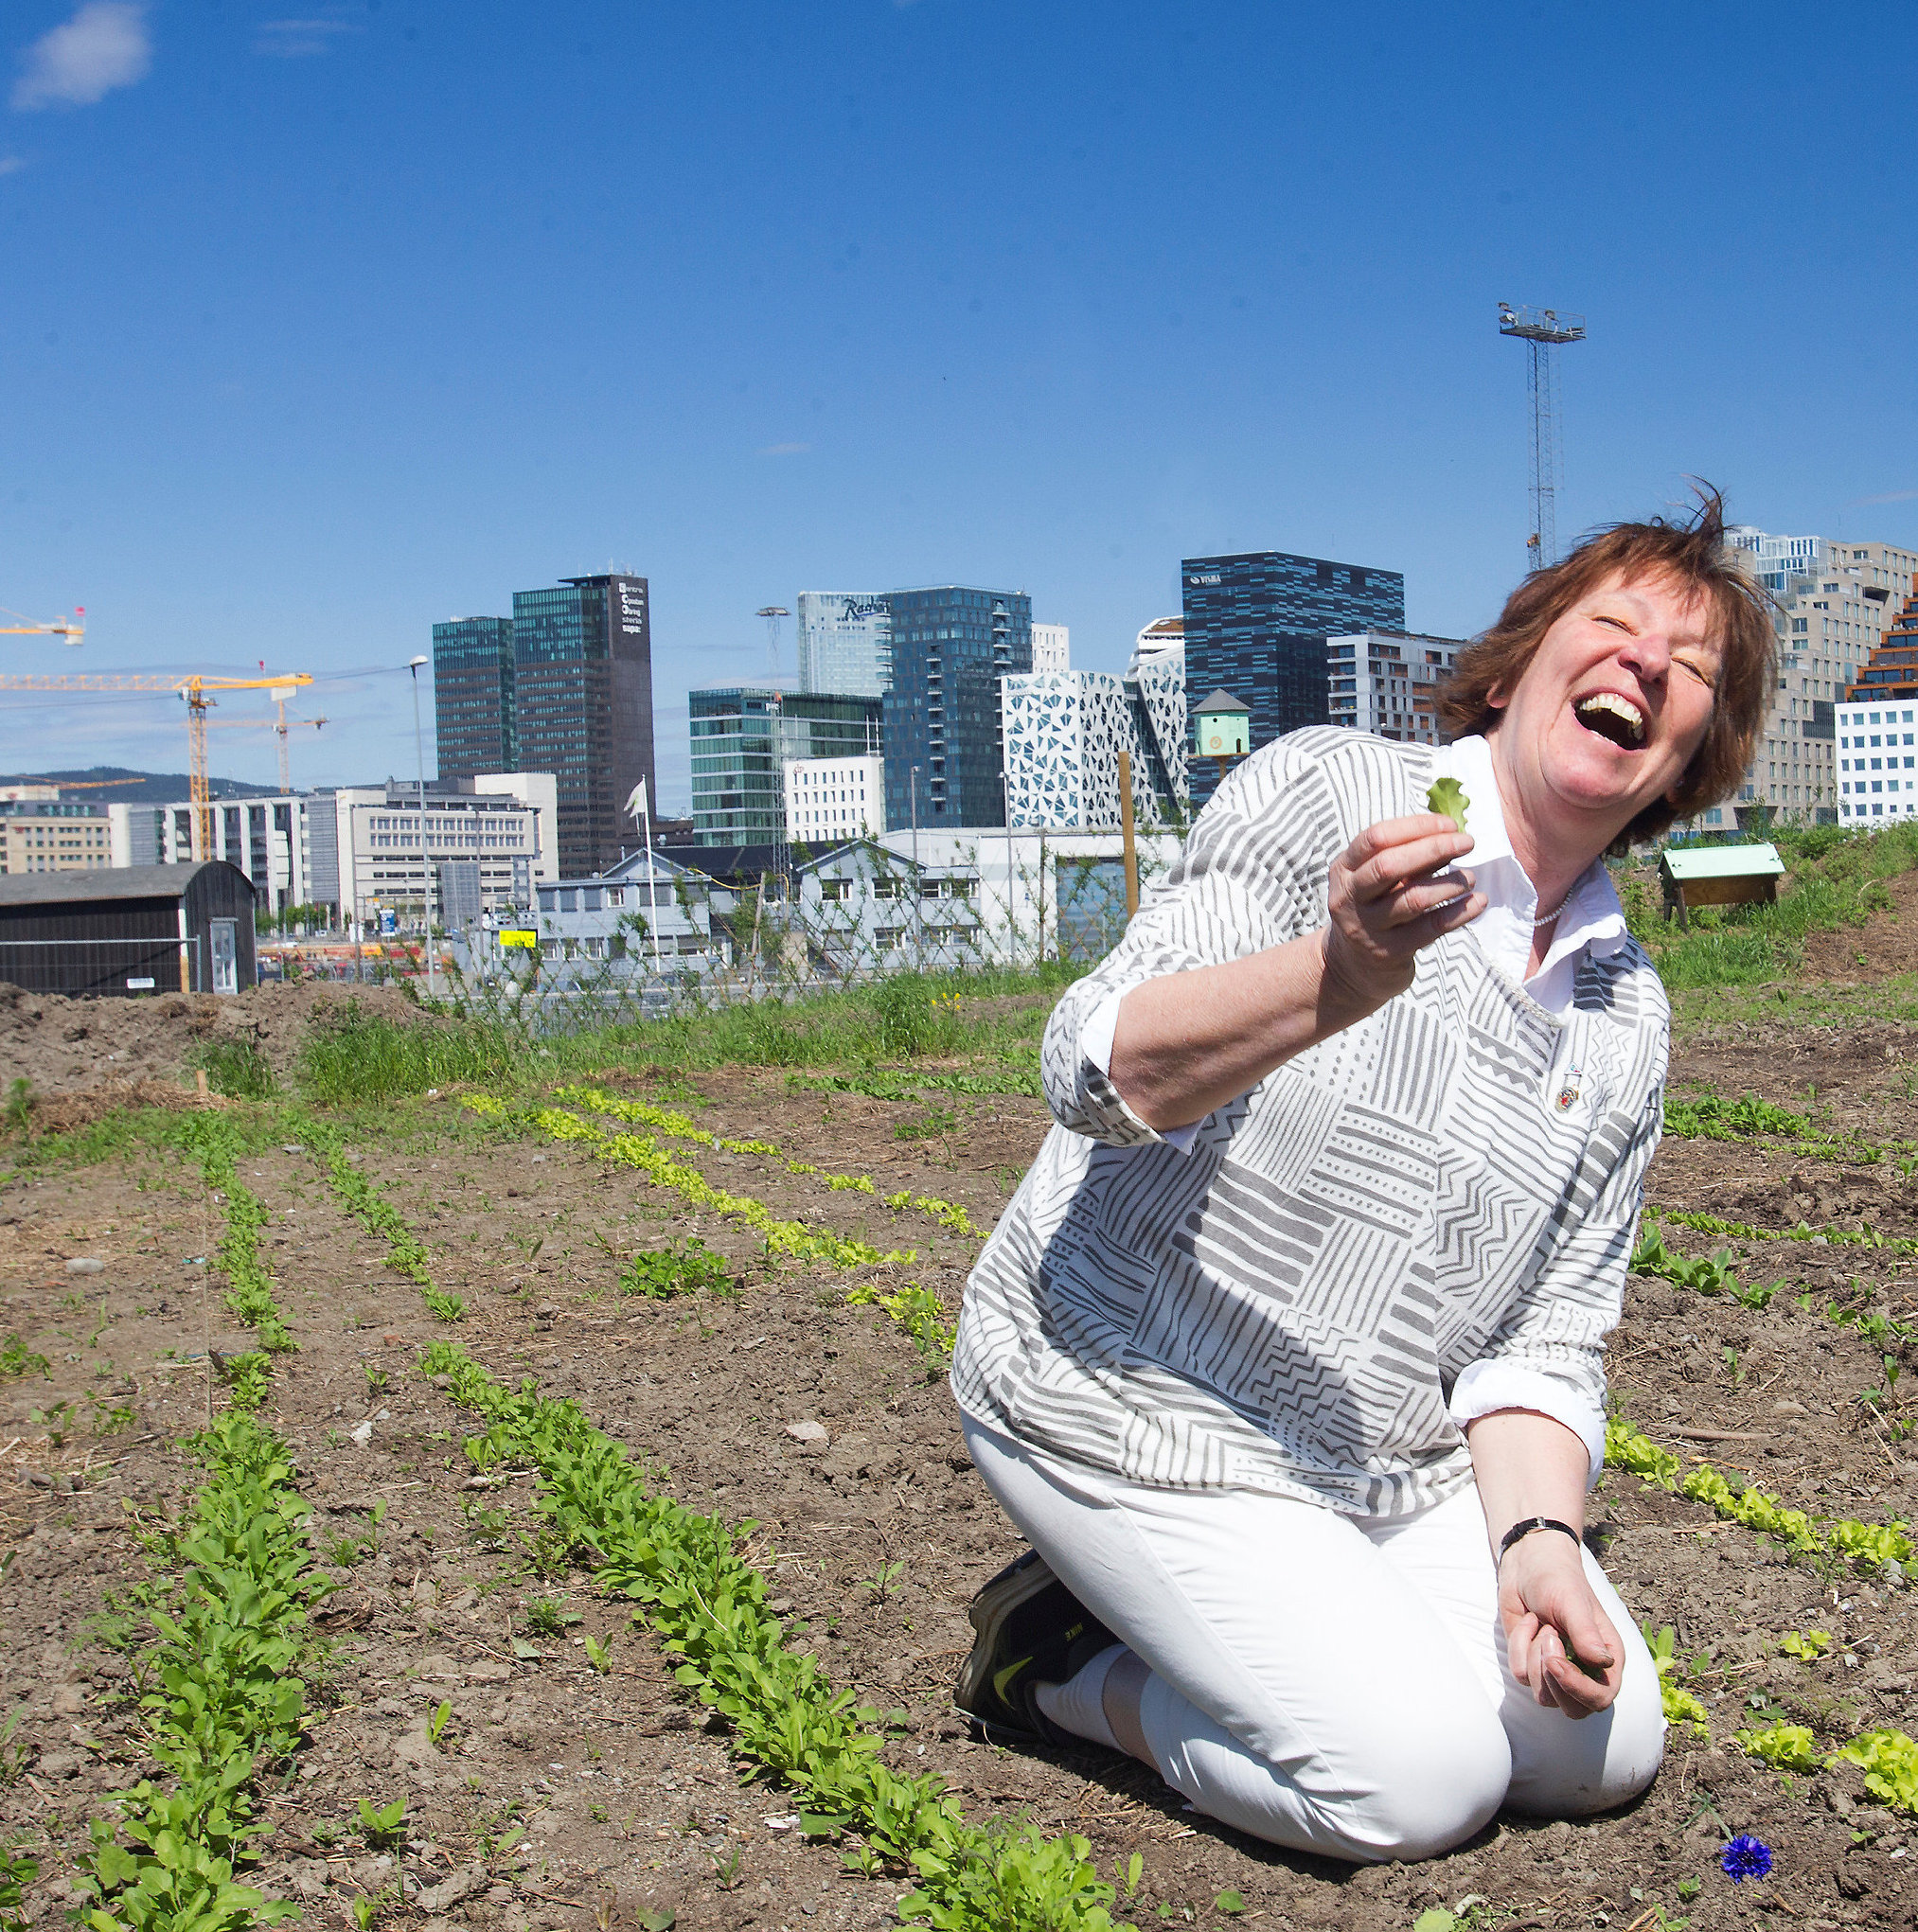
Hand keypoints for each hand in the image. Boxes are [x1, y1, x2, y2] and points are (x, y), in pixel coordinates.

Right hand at [1319, 813, 1484, 1018]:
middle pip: (1389, 865)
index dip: (1415, 827)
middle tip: (1468, 842)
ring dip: (1449, 883)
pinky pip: (1431, 928)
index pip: (1376, 838)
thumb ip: (1406, 858)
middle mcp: (1349, 897)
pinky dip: (1460, 913)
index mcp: (1343, 869)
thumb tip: (1450, 835)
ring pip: (1413, 898)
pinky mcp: (1389, 952)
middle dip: (1434, 848)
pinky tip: (1478, 902)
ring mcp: (1367, 927)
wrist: (1354, 966)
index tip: (1449, 825)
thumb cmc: (1376, 908)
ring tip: (1470, 878)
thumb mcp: (1378, 880)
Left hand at [1499, 1533, 1621, 1716]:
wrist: (1526, 1563)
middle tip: (1547, 1636)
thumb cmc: (1558, 1578)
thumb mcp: (1572, 1601)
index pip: (1601, 1698)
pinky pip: (1520, 1674)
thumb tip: (1603, 1663)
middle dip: (1553, 1679)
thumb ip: (1586, 1633)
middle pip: (1573, 1710)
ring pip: (1543, 1696)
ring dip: (1534, 1656)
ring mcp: (1557, 1671)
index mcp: (1608, 1659)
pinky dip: (1519, 1645)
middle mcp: (1585, 1671)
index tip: (1554, 1661)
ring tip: (1541, 1623)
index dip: (1576, 1688)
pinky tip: (1528, 1622)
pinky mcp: (1531, 1664)